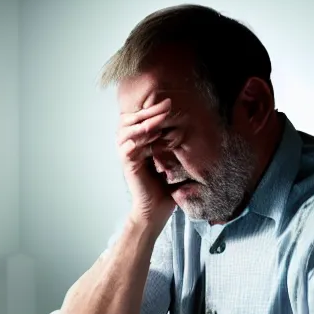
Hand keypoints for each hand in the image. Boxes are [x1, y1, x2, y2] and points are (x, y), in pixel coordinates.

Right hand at [117, 98, 175, 226]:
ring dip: (143, 122)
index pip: (139, 119)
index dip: (151, 109)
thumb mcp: (173, 161)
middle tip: (166, 104)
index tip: (169, 103)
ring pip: (125, 131)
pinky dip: (137, 140)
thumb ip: (173, 145)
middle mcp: (130, 147)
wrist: (157, 210)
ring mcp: (127, 156)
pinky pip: (127, 148)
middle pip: (129, 120)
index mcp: (139, 143)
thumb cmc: (166, 187)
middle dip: (148, 110)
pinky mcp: (128, 167)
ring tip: (160, 118)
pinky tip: (150, 135)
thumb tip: (188, 128)